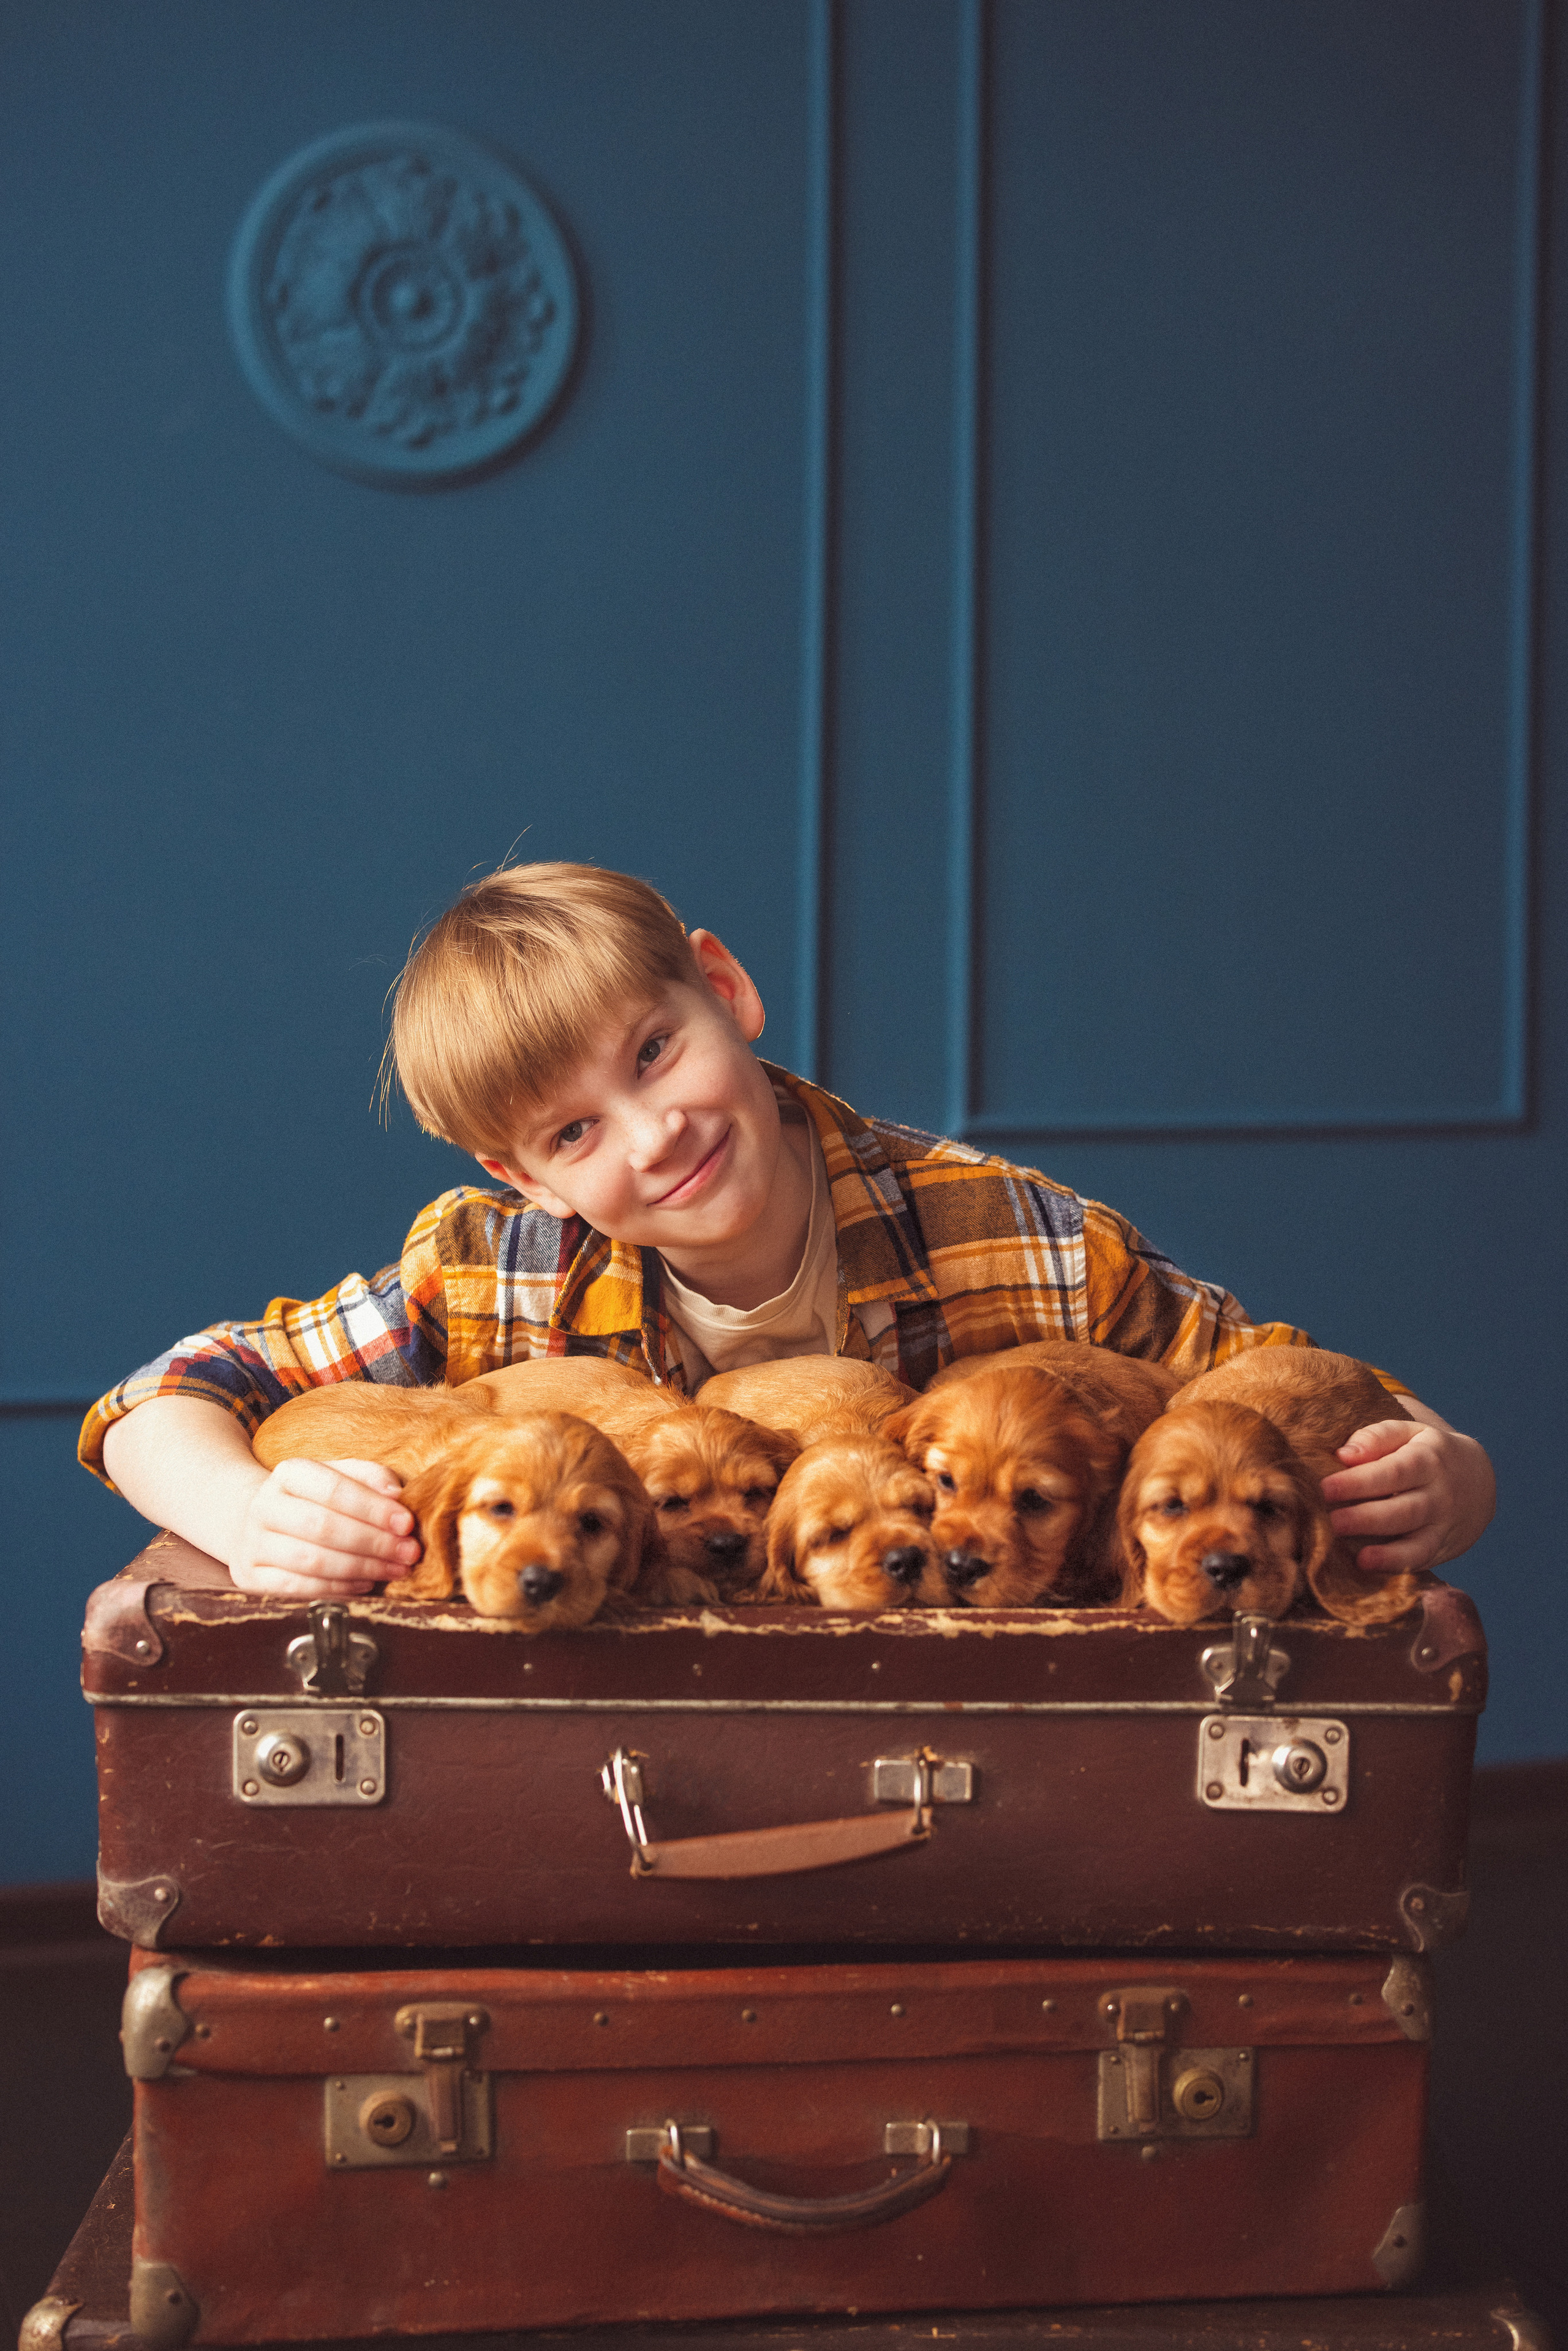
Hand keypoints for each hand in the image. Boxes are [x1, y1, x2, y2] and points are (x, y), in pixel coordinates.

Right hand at [230, 1457, 421, 1597]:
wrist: (259, 1524)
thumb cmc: (313, 1501)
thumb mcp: (339, 1476)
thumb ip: (369, 1477)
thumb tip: (396, 1494)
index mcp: (288, 1473)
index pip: (332, 1488)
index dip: (373, 1507)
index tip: (407, 1523)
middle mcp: (264, 1506)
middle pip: (322, 1526)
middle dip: (374, 1542)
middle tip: (409, 1552)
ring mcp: (253, 1544)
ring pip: (311, 1560)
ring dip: (362, 1568)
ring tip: (395, 1569)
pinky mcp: (252, 1578)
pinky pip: (298, 1589)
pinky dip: (337, 1589)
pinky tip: (365, 1584)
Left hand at [1318, 1413, 1494, 1576]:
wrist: (1478, 1480)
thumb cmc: (1427, 1453)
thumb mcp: (1409, 1433)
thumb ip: (1377, 1437)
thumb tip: (1344, 1454)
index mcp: (1428, 1460)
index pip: (1393, 1472)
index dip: (1359, 1482)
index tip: (1325, 1488)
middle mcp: (1440, 1495)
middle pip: (1404, 1510)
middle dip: (1367, 1518)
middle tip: (1332, 1522)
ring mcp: (1444, 1525)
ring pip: (1417, 1541)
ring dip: (1385, 1552)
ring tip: (1356, 1555)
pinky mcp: (1442, 1548)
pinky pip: (1421, 1560)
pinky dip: (1396, 1566)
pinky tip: (1368, 1566)